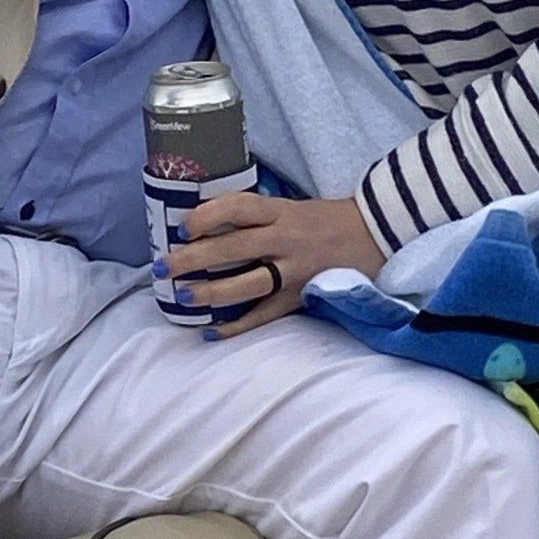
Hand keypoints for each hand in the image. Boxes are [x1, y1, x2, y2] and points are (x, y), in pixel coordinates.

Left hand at [158, 192, 385, 337]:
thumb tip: (206, 222)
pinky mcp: (301, 296)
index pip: (239, 207)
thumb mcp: (290, 206)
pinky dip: (238, 326)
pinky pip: (265, 315)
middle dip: (194, 258)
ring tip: (183, 297)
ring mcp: (294, 271)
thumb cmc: (323, 218)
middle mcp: (286, 240)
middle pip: (234, 247)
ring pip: (247, 284)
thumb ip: (255, 215)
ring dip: (211, 292)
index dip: (208, 215)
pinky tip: (212, 332)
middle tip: (164, 266)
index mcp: (280, 212)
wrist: (374, 233)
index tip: (183, 226)